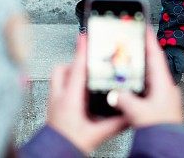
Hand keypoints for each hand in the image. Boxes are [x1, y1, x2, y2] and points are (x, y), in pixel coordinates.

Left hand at [47, 34, 127, 153]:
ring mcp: (53, 102)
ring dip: (70, 73)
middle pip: (63, 69)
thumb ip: (116, 124)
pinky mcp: (52, 108)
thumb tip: (130, 115)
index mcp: (69, 99)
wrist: (55, 154)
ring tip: (84, 76)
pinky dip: (68, 85)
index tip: (85, 37)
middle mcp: (58, 97)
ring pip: (58, 77)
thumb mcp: (97, 134)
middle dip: (75, 62)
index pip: (77, 68)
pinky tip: (78, 93)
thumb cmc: (69, 145)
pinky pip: (58, 88)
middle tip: (87, 61)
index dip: (81, 51)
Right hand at [113, 27, 183, 127]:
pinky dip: (139, 83)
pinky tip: (131, 85)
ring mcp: (164, 97)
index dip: (149, 39)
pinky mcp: (160, 106)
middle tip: (134, 41)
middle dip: (142, 52)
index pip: (156, 55)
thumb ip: (124, 100)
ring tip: (129, 60)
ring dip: (140, 68)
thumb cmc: (161, 129)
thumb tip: (114, 93)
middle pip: (153, 64)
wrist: (168, 145)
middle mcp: (166, 88)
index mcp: (164, 84)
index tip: (145, 26)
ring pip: (150, 77)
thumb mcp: (138, 112)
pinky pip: (148, 88)